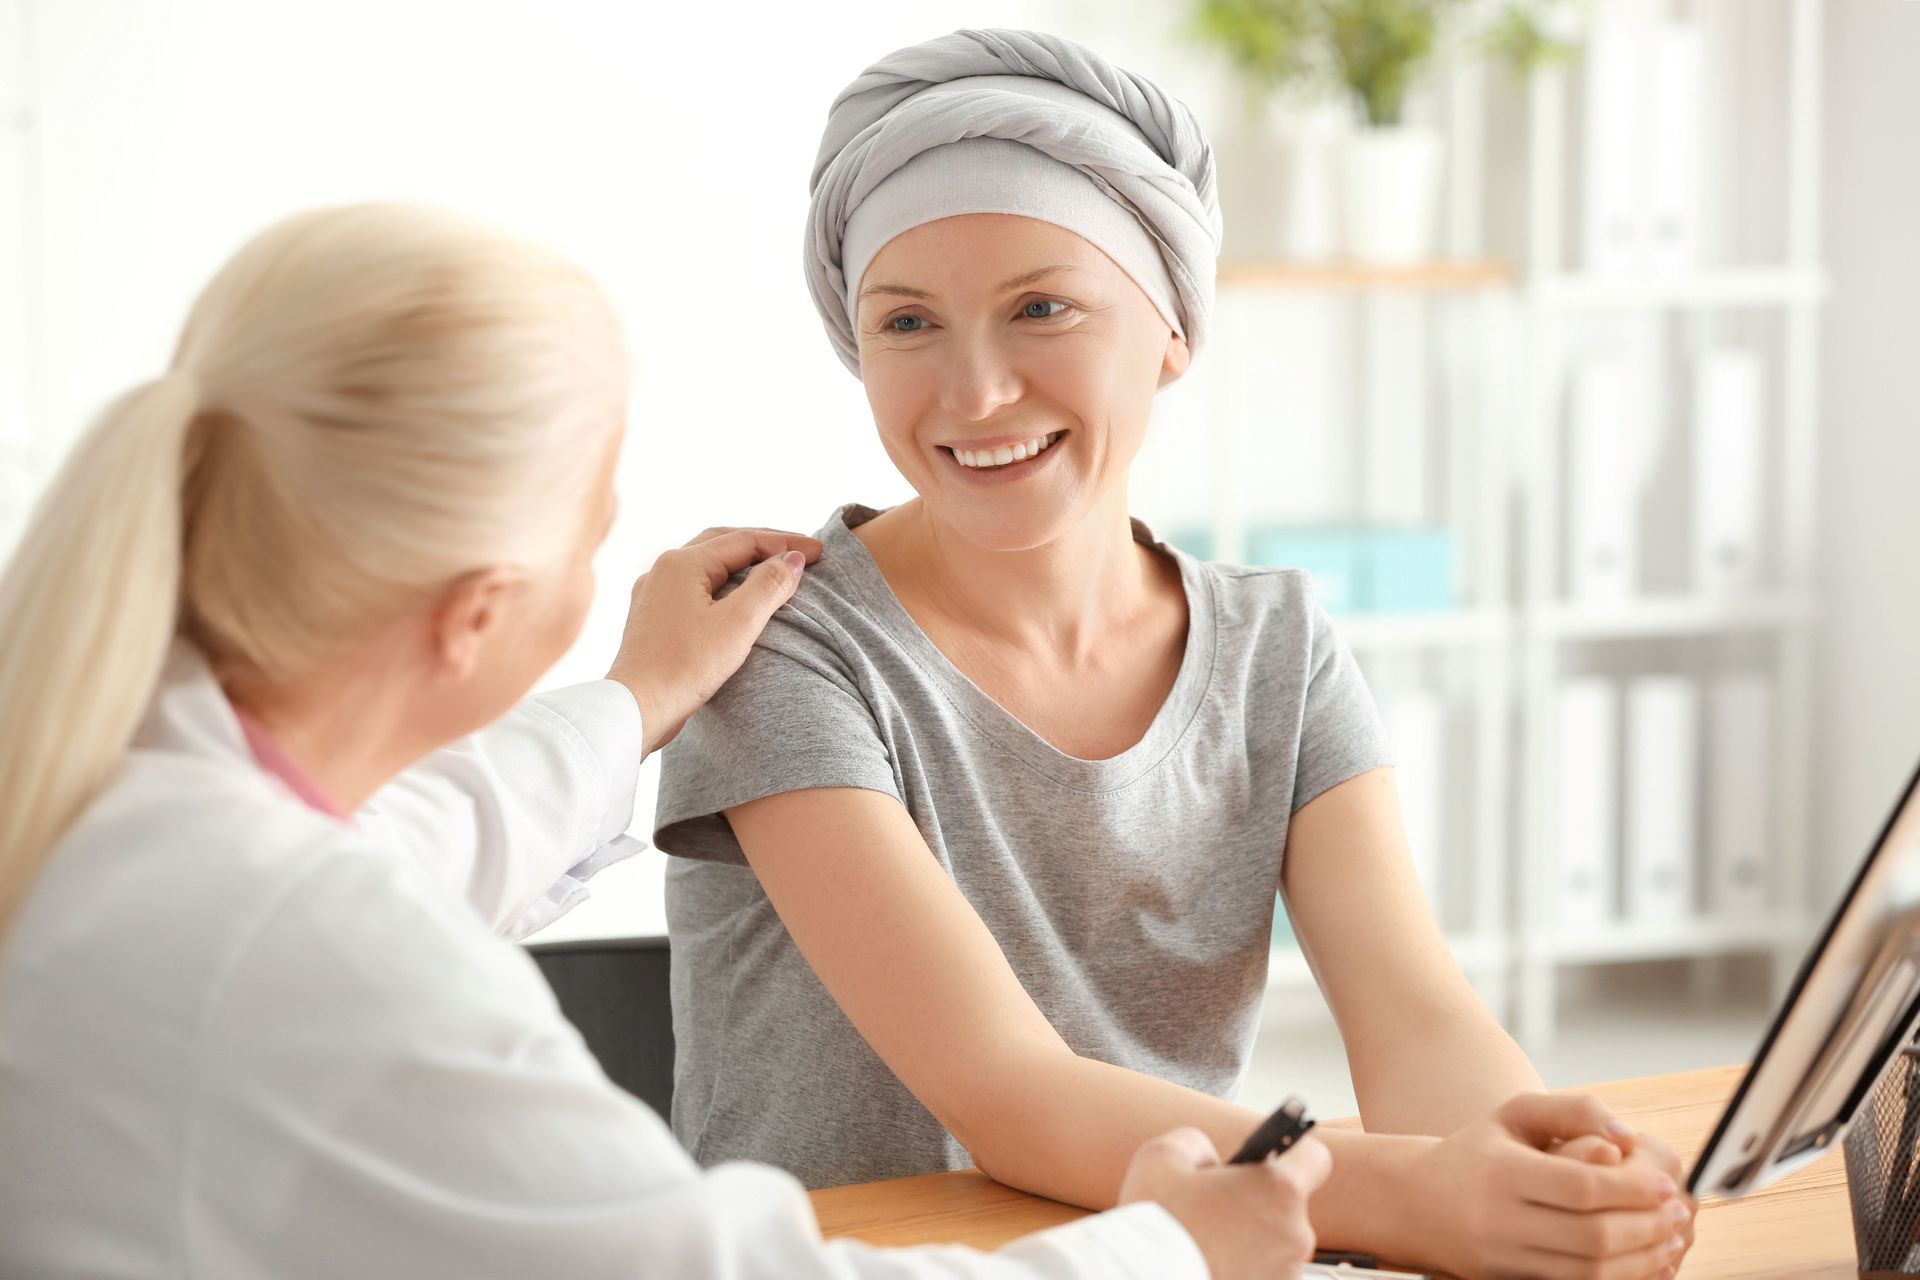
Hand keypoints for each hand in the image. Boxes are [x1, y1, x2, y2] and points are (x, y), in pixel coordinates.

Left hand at [605, 527, 823, 754]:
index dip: (786, 544)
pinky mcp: (652, 617)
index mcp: (682, 563)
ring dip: (743, 562)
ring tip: (774, 569)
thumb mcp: (738, 624)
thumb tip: (793, 560)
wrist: (635, 708)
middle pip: (723, 543)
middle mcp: (663, 569)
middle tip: (800, 553)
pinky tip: (736, 597)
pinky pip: (694, 586)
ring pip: (707, 565)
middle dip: (764, 544)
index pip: (745, 540)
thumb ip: (768, 586)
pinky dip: (723, 583)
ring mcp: (654, 593)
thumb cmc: (684, 667)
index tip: (820, 552)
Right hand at [1119, 1126, 1330, 1279]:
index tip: (1269, 1160)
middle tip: (1214, 1208)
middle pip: (1287, 1206)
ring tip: (1206, 1242)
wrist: (1139, 1279)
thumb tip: (1209, 1161)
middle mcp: (1294, 1234)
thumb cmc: (1155, 1222)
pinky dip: (1241, 1269)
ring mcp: (1285, 1273)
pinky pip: (1261, 1274)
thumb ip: (1196, 1143)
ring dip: (1249, 1240)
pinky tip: (1208, 1264)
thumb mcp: (1162, 1156)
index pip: (1316, 1158)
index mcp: (1279, 1189)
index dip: (1293, 1153)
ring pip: (1274, 1244)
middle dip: (1256, 1203)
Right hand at [1409, 1094, 1691, 1279]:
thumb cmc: (1477, 1151)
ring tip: (1669, 1240)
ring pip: (1588, 1272)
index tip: (1666, 1186)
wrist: (1414, 1202)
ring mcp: (1503, 1258)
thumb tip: (1626, 1138)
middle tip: (1677, 1215)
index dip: (1632, 1191)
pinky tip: (1642, 1263)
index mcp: (1502, 1171)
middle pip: (1591, 1237)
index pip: (1581, 1188)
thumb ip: (1572, 1110)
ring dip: (1641, 1260)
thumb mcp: (1514, 1115)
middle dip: (1647, 1229)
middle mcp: (1499, 1220)